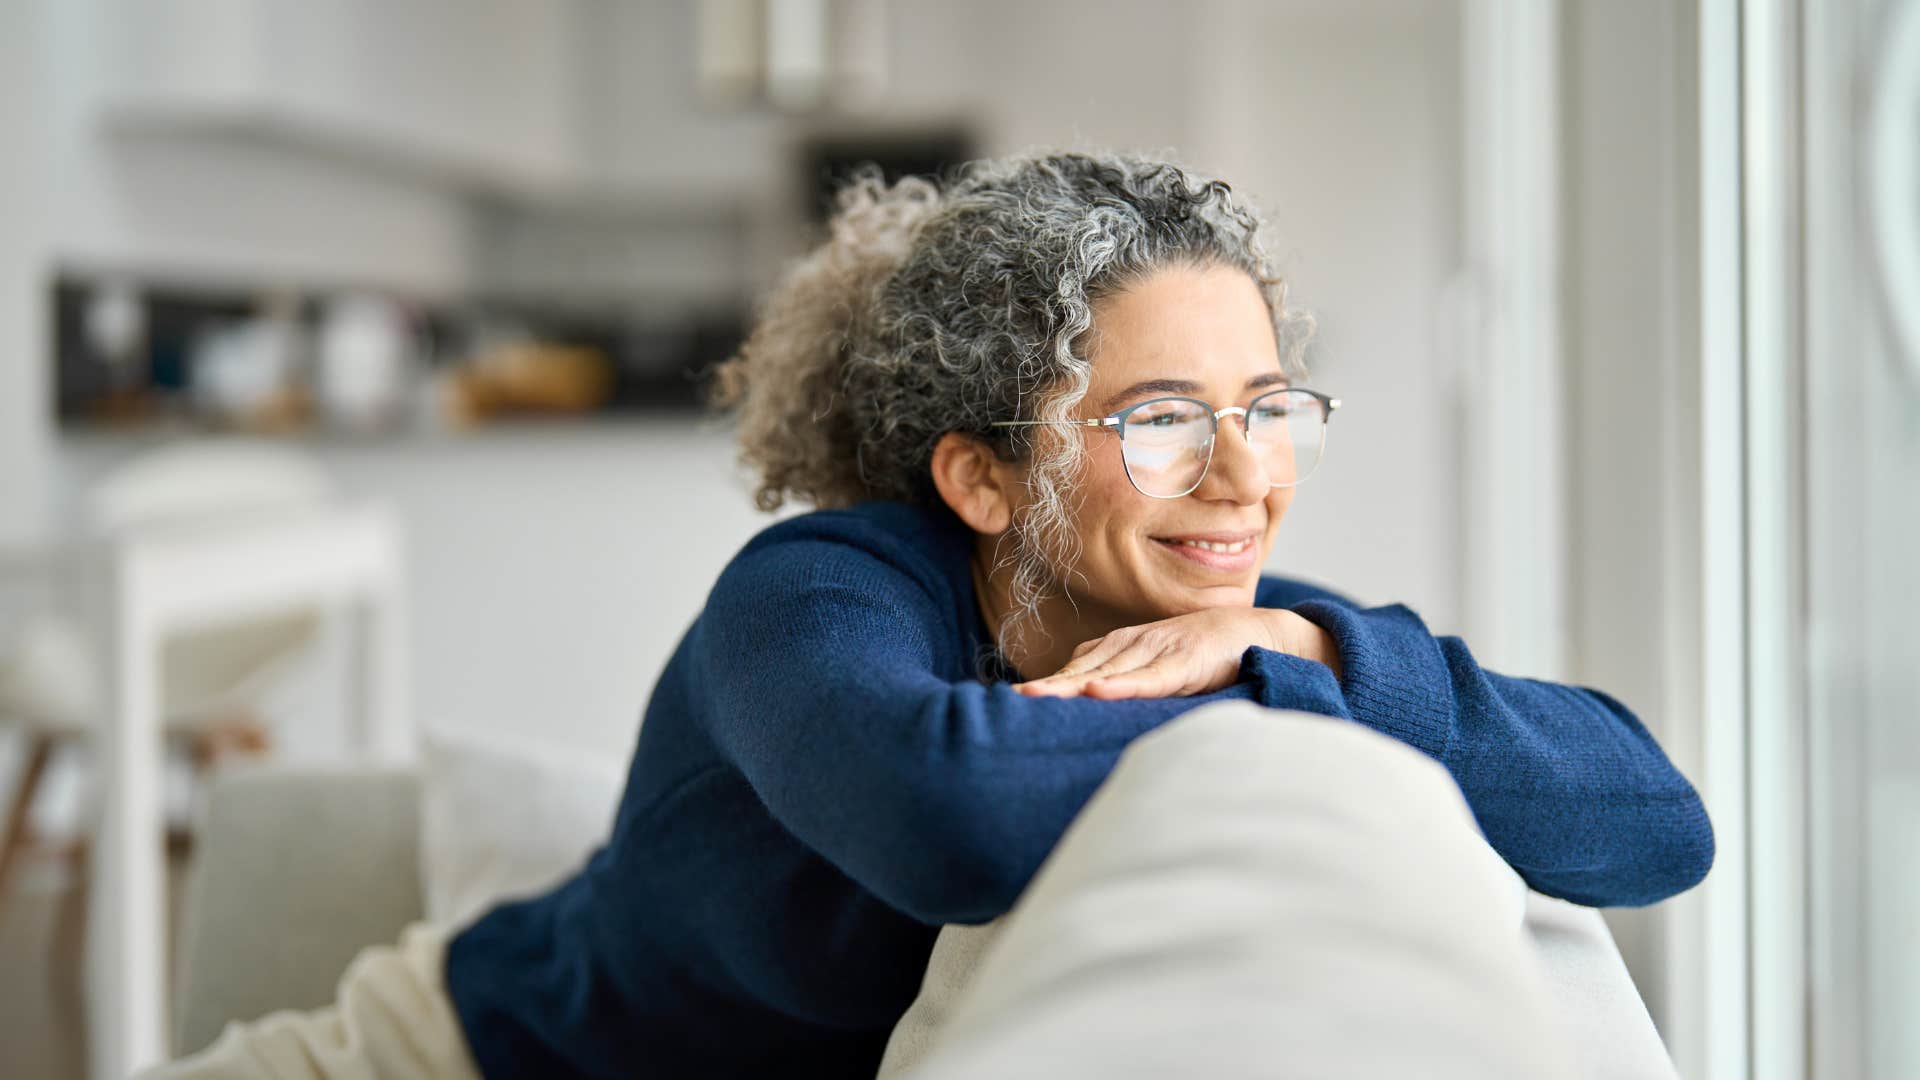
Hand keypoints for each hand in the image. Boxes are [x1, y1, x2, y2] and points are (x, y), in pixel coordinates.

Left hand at [1014, 607, 1341, 699]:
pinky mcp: (1186, 663)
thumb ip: (1130, 681)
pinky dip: (1123, 685)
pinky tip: (1097, 692)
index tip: (1014, 700)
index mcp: (1126, 646)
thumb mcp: (1162, 668)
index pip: (1077, 667)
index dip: (1048, 683)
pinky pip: (1150, 677)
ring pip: (1107, 672)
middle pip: (1082, 669)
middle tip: (1011, 701)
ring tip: (1036, 697)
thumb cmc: (1209, 654)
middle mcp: (1136, 645)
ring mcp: (1160, 651)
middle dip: (1048, 685)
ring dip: (1070, 684)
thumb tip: (1092, 702)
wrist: (1260, 632)